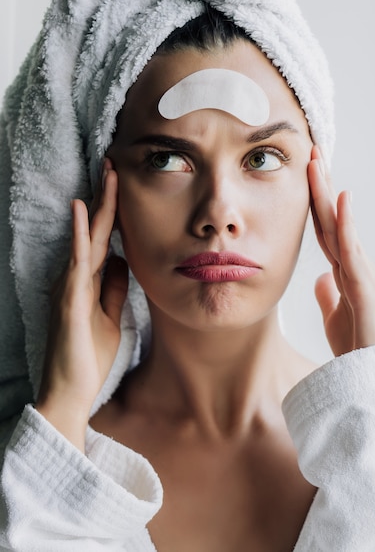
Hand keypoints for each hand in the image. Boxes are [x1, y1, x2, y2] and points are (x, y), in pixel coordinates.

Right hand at [36, 159, 127, 450]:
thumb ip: (115, 289)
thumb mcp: (110, 316)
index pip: (105, 238)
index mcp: (90, 281)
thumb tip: (125, 263)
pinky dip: (81, 234)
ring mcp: (71, 285)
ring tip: (107, 172)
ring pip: (89, 237)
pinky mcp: (69, 298)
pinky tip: (83, 210)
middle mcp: (78, 277)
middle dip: (108, 197)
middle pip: (98, 230)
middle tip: (115, 162)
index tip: (123, 183)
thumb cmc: (89, 356)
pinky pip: (78, 261)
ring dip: (99, 205)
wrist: (70, 391)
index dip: (114, 211)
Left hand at [308, 146, 374, 356]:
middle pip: (333, 218)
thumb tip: (319, 278)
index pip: (326, 228)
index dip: (314, 202)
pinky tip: (340, 197)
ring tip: (318, 162)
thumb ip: (328, 294)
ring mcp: (362, 271)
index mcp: (345, 270)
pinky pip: (352, 248)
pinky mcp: (366, 285)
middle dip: (320, 185)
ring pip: (341, 224)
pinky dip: (346, 222)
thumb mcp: (335, 316)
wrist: (374, 379)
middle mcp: (355, 264)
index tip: (305, 176)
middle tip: (311, 153)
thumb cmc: (359, 348)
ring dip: (328, 192)